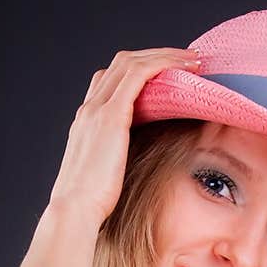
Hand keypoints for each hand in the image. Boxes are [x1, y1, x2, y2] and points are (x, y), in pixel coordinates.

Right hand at [49, 47, 201, 224]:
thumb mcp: (103, 175)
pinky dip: (163, 64)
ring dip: (164, 55)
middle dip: (155, 55)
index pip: (110, 79)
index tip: (166, 75)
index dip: (139, 69)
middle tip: (186, 60)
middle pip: (121, 63)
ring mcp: (98, 110)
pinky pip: (140, 74)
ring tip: (192, 60)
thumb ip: (116, 160)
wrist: (74, 210)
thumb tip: (136, 166)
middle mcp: (89, 109)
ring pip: (131, 62)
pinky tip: (185, 68)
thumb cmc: (90, 204)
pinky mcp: (112, 116)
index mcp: (86, 122)